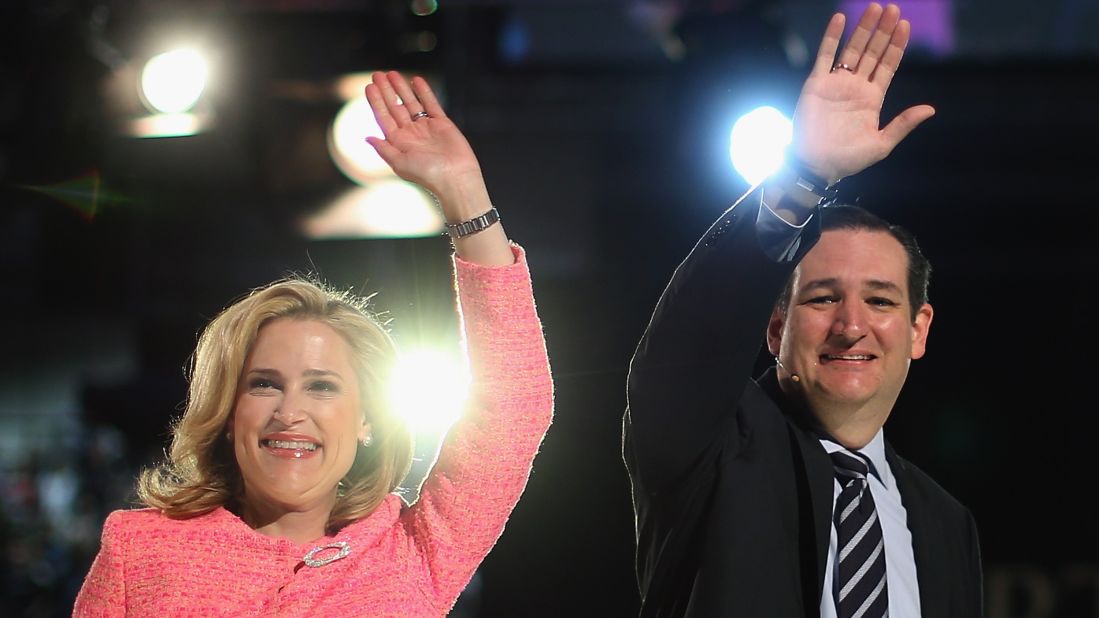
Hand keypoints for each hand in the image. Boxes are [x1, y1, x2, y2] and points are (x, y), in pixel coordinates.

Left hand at [364, 71, 485, 217]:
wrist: (455, 178)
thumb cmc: (427, 174)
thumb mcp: (399, 163)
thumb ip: (383, 148)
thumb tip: (367, 138)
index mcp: (399, 143)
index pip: (383, 118)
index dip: (376, 102)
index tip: (369, 86)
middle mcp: (411, 134)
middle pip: (395, 107)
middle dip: (386, 91)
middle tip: (377, 74)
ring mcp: (426, 127)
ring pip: (411, 103)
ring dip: (401, 88)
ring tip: (392, 73)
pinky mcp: (442, 123)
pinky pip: (431, 104)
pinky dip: (424, 92)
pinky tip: (416, 80)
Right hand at [791, 2, 934, 183]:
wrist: (816, 165)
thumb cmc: (848, 159)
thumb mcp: (881, 144)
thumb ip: (903, 124)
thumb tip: (930, 109)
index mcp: (872, 98)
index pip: (887, 65)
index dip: (896, 45)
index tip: (905, 25)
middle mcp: (856, 86)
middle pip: (872, 52)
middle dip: (882, 31)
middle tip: (892, 9)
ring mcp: (836, 83)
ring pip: (852, 49)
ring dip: (863, 29)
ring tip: (874, 8)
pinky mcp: (816, 83)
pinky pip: (825, 56)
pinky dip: (831, 37)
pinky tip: (840, 19)